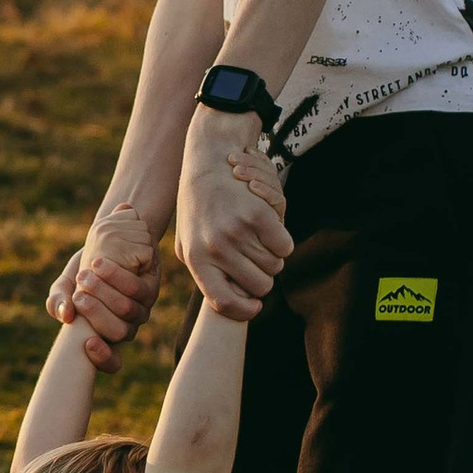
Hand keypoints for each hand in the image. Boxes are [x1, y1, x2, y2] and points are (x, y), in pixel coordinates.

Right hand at [46, 198, 161, 369]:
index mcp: (103, 336)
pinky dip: (114, 276)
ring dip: (103, 292)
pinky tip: (99, 263)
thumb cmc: (83, 270)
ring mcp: (140, 310)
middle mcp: (125, 328)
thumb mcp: (66, 285)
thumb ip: (58, 301)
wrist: (107, 241)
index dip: (103, 358)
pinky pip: (135, 288)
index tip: (88, 343)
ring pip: (127, 310)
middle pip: (119, 333)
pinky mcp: (150, 289)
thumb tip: (65, 316)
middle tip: (79, 295)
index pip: (111, 362)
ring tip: (84, 275)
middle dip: (97, 314)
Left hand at [175, 114, 292, 319]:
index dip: (245, 310)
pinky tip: (270, 226)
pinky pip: (285, 245)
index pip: (224, 303)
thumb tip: (227, 302)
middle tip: (258, 262)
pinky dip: (283, 240)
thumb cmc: (198, 206)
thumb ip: (204, 272)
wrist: (207, 161)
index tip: (255, 306)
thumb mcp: (188, 241)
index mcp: (196, 259)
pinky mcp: (258, 216)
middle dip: (264, 277)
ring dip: (273, 255)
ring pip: (275, 265)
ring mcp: (237, 232)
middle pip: (259, 285)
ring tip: (258, 237)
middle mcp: (214, 249)